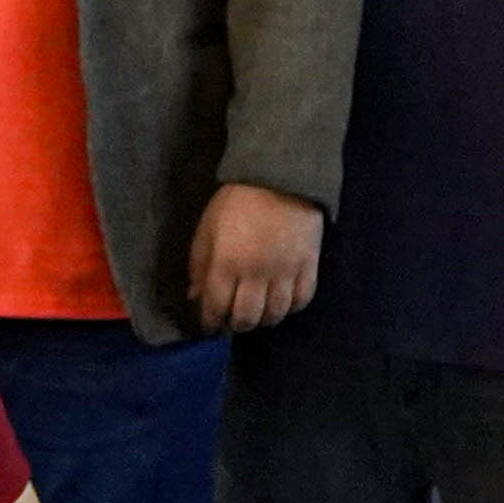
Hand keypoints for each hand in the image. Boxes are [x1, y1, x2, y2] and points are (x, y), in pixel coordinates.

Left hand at [185, 184, 320, 336]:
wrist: (279, 177)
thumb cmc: (235, 201)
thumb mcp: (206, 229)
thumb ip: (199, 265)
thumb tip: (195, 297)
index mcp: (226, 264)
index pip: (215, 308)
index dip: (210, 322)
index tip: (209, 325)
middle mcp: (255, 274)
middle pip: (246, 318)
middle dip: (236, 324)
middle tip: (233, 319)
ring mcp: (285, 271)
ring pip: (275, 314)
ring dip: (262, 319)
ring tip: (257, 312)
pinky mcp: (308, 265)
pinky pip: (302, 300)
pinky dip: (290, 307)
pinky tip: (281, 302)